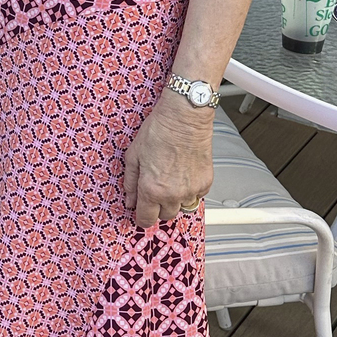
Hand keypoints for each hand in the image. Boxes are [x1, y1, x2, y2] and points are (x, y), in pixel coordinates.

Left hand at [122, 93, 213, 228]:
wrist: (185, 117)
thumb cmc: (159, 131)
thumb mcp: (134, 156)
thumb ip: (130, 182)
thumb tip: (130, 200)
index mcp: (151, 189)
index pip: (146, 219)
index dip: (142, 216)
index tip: (142, 210)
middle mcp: (173, 194)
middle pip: (165, 216)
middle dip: (158, 206)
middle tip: (156, 188)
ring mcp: (191, 190)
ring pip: (182, 207)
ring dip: (175, 199)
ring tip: (171, 178)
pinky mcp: (206, 183)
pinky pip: (197, 196)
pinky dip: (190, 190)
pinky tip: (184, 173)